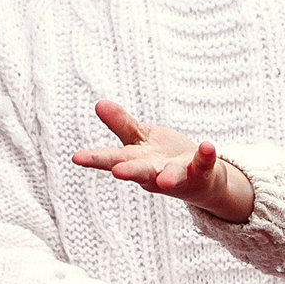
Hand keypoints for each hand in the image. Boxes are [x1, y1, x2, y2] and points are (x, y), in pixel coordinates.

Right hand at [71, 99, 254, 223]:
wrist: (199, 179)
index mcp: (135, 161)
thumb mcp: (139, 138)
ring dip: (169, 177)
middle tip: (117, 172)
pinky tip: (207, 145)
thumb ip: (121, 123)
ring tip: (166, 180)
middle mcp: (154, 171)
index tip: (77, 158)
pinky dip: (206, 155)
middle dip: (129, 172)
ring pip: (172, 176)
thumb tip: (99, 103)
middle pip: (140, 172)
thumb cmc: (162, 157)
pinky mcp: (201, 171)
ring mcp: (178, 174)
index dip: (94, 159)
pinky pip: (204, 163)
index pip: (112, 159)